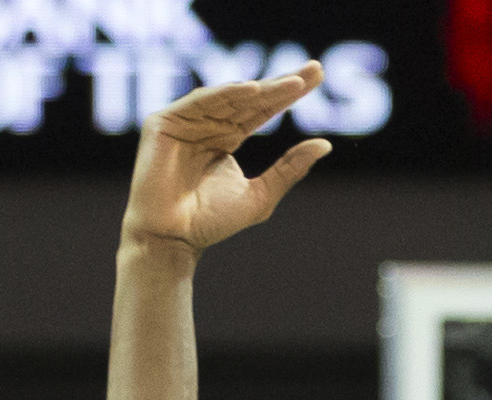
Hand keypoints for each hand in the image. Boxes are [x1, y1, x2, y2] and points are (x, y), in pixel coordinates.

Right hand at [120, 67, 331, 255]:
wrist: (173, 238)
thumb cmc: (211, 222)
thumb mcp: (261, 195)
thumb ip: (289, 169)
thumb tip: (325, 144)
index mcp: (227, 137)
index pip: (262, 109)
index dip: (287, 93)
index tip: (317, 76)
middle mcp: (208, 124)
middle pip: (250, 98)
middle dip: (282, 83)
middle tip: (314, 69)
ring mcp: (186, 120)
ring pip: (229, 96)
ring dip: (261, 88)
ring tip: (293, 84)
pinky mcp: (165, 122)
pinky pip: (200, 101)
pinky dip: (226, 93)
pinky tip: (253, 90)